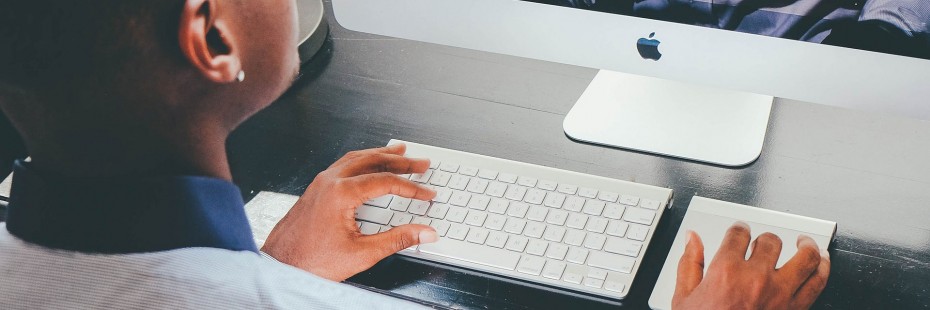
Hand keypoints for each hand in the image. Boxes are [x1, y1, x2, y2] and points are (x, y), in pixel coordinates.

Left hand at [261, 144, 438, 280]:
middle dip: (401, 161)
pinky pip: (343, 164)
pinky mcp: (316, 188)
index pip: (385, 182)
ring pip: (356, 158)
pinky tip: (368, 164)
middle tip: (421, 162)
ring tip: (399, 152)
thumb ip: (398, 239)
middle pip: (372, 161)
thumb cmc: (311, 261)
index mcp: (341, 193)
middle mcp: (329, 181)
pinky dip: (362, 160)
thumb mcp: (362, 253)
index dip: (411, 187)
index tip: (426, 193)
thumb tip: (424, 233)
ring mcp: (320, 182)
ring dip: (380, 155)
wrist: (280, 266)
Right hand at [672, 222, 830, 309]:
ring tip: (805, 242)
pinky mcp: (796, 309)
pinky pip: (818, 282)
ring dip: (807, 245)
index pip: (738, 234)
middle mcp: (757, 279)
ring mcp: (781, 294)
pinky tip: (820, 263)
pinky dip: (823, 268)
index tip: (740, 231)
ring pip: (805, 257)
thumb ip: (689, 264)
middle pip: (771, 241)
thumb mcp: (684, 298)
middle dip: (766, 239)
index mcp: (726, 271)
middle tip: (765, 242)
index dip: (739, 229)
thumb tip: (691, 240)